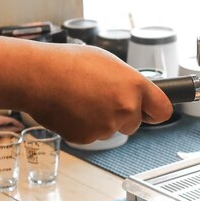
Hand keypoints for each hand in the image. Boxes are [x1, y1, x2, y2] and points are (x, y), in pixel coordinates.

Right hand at [25, 44, 171, 143]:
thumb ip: (127, 81)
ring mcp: (107, 126)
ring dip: (101, 119)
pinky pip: (92, 135)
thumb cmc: (68, 62)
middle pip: (135, 123)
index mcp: (135, 86)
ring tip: (80, 99)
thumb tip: (136, 92)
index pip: (163, 110)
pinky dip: (83, 126)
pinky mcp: (88, 138)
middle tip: (101, 98)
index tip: (152, 112)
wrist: (35, 75)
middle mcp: (126, 108)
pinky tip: (71, 109)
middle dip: (123, 115)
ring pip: (112, 129)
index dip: (156, 112)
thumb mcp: (108, 62)